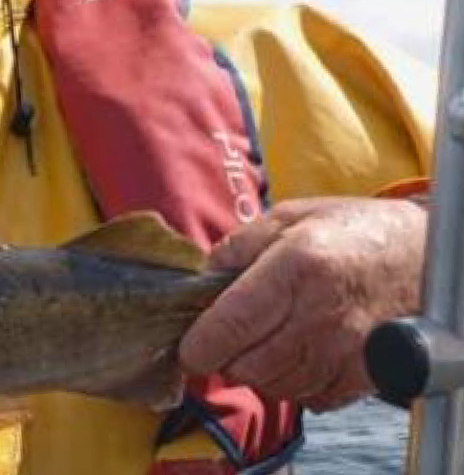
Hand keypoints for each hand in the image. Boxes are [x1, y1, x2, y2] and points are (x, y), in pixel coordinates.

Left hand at [179, 196, 426, 411]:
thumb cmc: (355, 230)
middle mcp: (320, 314)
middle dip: (226, 357)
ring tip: (265, 341)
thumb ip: (240, 244)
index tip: (187, 349)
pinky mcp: (365, 375)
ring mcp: (346, 350)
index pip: (231, 325)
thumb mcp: (292, 216)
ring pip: (275, 387)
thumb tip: (203, 274)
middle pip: (247, 366)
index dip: (199, 346)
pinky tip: (297, 355)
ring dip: (258, 372)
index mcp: (296, 268)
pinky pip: (311, 399)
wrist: (426, 255)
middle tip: (228, 338)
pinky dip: (294, 385)